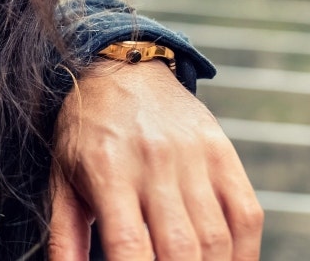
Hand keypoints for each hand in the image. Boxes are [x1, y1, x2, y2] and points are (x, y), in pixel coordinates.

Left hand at [48, 61, 262, 259]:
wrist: (121, 68)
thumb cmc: (85, 130)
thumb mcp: (61, 178)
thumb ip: (65, 236)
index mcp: (107, 170)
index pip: (128, 244)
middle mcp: (154, 162)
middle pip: (181, 249)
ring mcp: (194, 157)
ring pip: (217, 238)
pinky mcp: (223, 153)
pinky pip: (248, 215)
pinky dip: (245, 253)